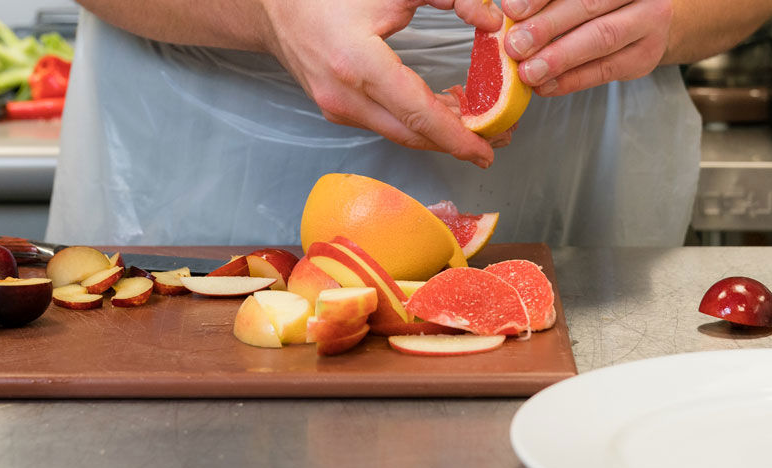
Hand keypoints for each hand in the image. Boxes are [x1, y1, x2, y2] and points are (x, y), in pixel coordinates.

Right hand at [259, 0, 505, 166]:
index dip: (458, 137)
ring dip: (438, 132)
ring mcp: (337, 108)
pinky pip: (385, 124)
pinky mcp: (336, 110)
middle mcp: (345, 96)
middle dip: (458, 142)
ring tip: (476, 121)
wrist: (275, 6)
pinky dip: (415, 122)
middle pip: (413, 135)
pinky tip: (441, 109)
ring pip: (400, 133)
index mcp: (358, 65)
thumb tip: (490, 21)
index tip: (488, 148)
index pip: (419, 115)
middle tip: (496, 139)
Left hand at [499, 0, 672, 96]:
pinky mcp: (645, 55)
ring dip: (560, 58)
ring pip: (601, 38)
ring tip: (529, 72)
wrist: (646, 17)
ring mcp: (649, 22)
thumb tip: (509, 14)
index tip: (512, 10)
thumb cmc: (600, 2)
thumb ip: (548, 2)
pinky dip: (572, 80)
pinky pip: (606, 70)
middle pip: (589, 6)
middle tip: (516, 45)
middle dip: (547, 27)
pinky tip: (547, 85)